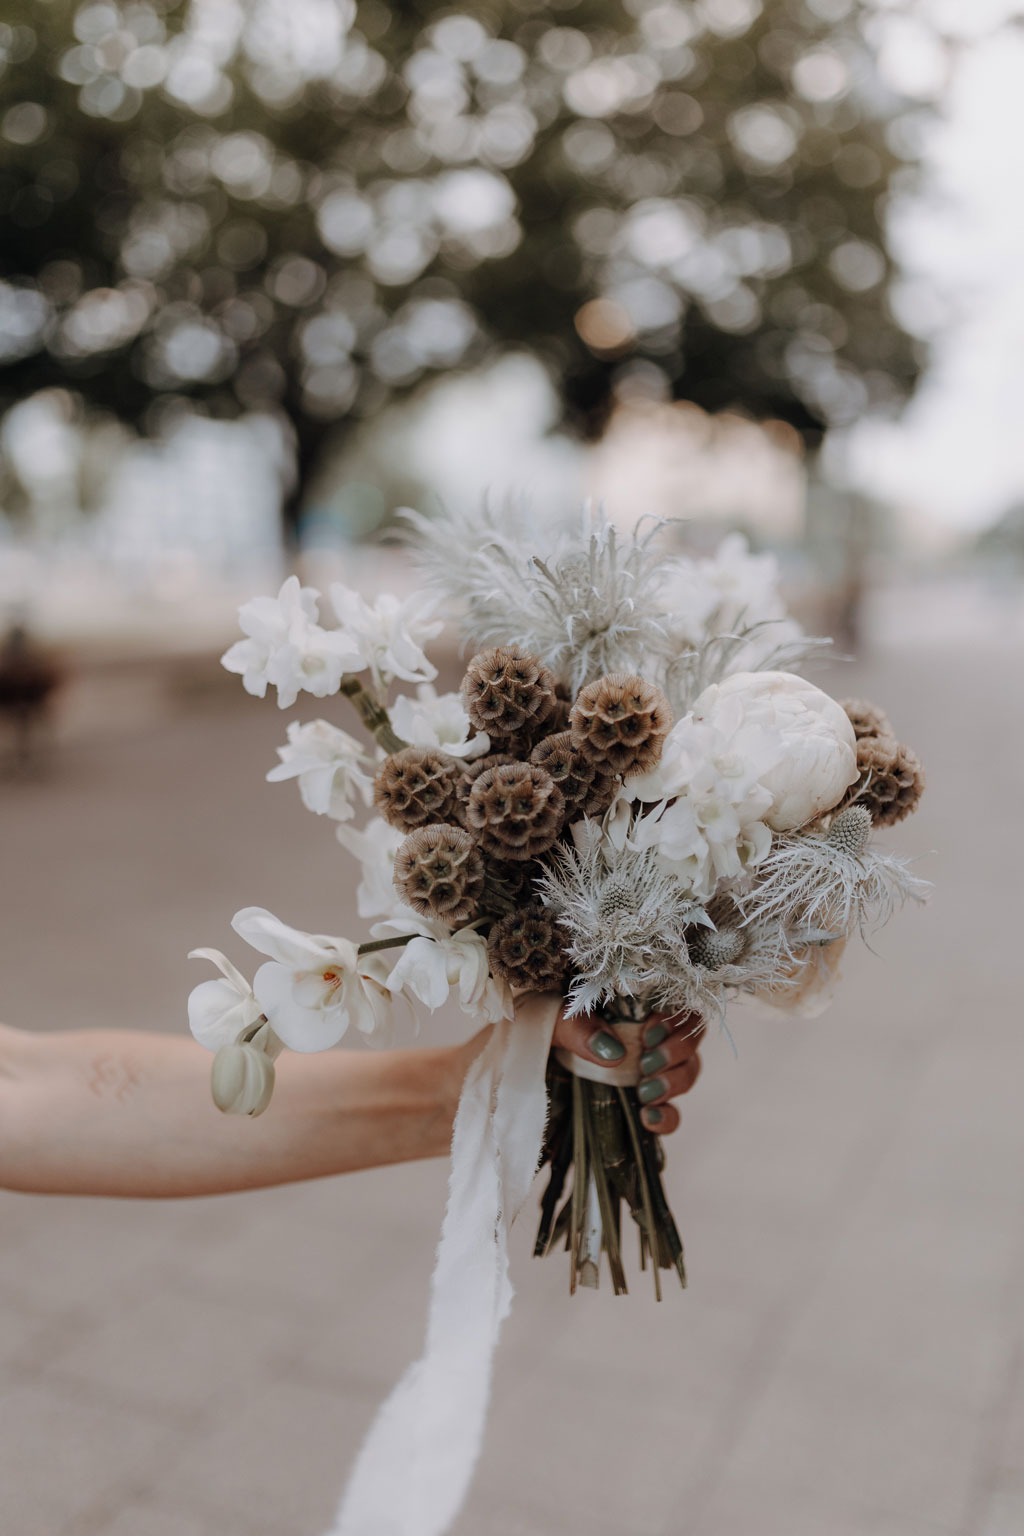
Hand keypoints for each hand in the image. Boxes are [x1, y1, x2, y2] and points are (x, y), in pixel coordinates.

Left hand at [551, 1007, 703, 1135]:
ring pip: (688, 1072)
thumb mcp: (556, 1018)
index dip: (675, 1022)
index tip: (648, 1034)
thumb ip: (580, 1027)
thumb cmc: (546, 1024)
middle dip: (676, 1054)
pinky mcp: (644, 1101)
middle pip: (691, 1040)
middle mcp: (651, 1035)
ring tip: (645, 1094)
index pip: (680, 1007)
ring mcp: (650, 1069)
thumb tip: (613, 1052)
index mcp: (638, 1004)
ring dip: (674, 1084)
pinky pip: (671, 1113)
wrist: (527, 1052)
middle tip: (645, 1066)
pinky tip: (648, 1120)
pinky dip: (667, 1118)